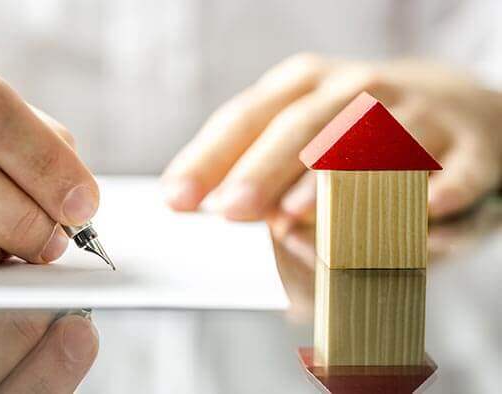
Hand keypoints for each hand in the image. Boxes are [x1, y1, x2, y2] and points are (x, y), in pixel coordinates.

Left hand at [163, 53, 501, 220]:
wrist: (455, 109)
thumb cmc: (360, 137)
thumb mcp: (305, 137)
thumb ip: (262, 172)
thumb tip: (225, 218)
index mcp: (305, 86)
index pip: (247, 118)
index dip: (209, 158)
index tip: (177, 200)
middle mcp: (358, 90)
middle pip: (303, 126)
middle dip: (261, 168)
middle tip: (230, 209)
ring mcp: (418, 113)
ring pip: (373, 142)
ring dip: (333, 179)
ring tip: (295, 214)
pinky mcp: (472, 147)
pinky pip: (456, 171)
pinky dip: (438, 189)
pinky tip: (422, 209)